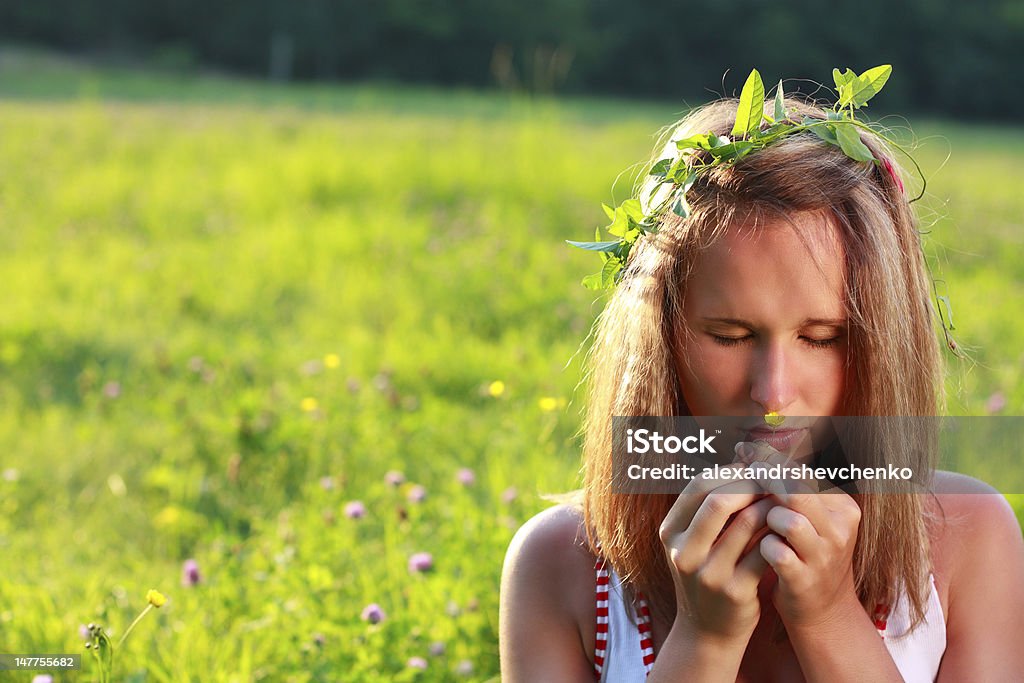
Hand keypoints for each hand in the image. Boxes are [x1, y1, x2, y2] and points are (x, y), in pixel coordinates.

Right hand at [658, 467, 772, 642]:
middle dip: (751, 485)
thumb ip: (708, 506)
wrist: (707, 631)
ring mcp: (709, 574)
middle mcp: (684, 553)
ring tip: (782, 501)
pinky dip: (777, 535)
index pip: (698, 486)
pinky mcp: (736, 592)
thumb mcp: (692, 541)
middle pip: (719, 501)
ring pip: (747, 524)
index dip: (729, 471)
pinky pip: (764, 552)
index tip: (752, 467)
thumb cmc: (705, 573)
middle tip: (772, 479)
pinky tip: (784, 530)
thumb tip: (742, 459)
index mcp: (669, 533)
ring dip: (770, 507)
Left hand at [736, 441, 861, 628]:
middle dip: (763, 479)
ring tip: (752, 524)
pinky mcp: (806, 580)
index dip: (768, 459)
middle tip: (739, 473)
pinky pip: (776, 552)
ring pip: (788, 520)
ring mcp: (825, 557)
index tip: (742, 449)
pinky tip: (755, 549)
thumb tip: (745, 449)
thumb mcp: (805, 517)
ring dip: (763, 518)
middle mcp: (839, 530)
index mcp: (842, 507)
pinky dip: (761, 547)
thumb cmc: (803, 552)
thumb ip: (783, 486)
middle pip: (797, 492)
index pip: (802, 473)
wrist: (821, 609)